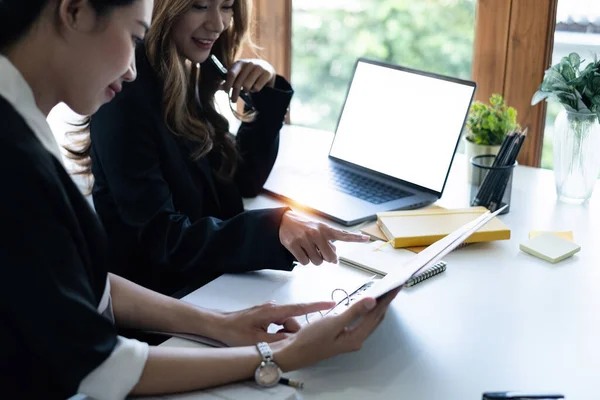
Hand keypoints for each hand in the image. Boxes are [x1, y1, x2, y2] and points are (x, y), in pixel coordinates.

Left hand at [215, 301, 334, 346]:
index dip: (317, 306)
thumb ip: (278, 340)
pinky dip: (277, 332)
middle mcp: (273, 307)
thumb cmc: (235, 331)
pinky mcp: (266, 314)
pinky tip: (266, 338)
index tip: (331, 304)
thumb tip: (294, 340)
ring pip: (285, 324)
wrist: (219, 324)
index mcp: (273, 311)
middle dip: (290, 334)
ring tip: (267, 342)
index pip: (300, 308)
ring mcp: (269, 310)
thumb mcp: (258, 340)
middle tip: (277, 344)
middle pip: (292, 321)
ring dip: (282, 335)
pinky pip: (278, 323)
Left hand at [220, 59, 275, 102]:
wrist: (267, 68)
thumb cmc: (249, 74)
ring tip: (247, 90)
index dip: (228, 84)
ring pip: (247, 86)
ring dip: (246, 91)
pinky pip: (257, 87)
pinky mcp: (267, 73)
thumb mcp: (238, 75)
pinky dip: (255, 91)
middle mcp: (249, 63)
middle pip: (239, 83)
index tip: (226, 92)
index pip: (232, 74)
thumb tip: (218, 88)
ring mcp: (259, 67)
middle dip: (234, 93)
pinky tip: (255, 88)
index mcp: (240, 63)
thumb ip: (229, 80)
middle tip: (233, 100)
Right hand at [273, 289, 400, 370]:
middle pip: (376, 318)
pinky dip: (366, 311)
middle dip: (385, 303)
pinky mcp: (343, 336)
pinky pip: (361, 321)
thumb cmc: (311, 339)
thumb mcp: (332, 323)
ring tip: (384, 293)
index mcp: (356, 337)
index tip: (396, 287)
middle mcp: (356, 340)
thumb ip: (354, 312)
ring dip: (377, 307)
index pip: (376, 315)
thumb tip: (373, 301)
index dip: (387, 300)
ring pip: (369, 320)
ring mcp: (350, 339)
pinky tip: (365, 305)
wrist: (294, 352)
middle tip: (393, 287)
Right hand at [279, 211, 369, 264]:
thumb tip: (334, 260)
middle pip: (329, 257)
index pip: (343, 235)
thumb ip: (328, 244)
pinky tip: (301, 251)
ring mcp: (304, 239)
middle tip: (319, 253)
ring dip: (314, 260)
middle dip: (326, 259)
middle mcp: (316, 233)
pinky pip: (305, 262)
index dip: (356, 238)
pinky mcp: (294, 244)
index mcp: (325, 229)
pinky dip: (304, 260)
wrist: (285, 221)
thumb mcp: (319, 231)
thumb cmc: (305, 227)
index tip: (367, 238)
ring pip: (317, 262)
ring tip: (308, 249)